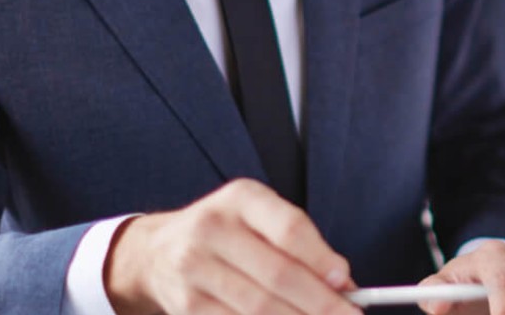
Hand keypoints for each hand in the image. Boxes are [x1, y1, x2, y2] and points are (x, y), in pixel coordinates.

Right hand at [104, 178, 361, 314]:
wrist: (157, 253)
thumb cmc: (226, 233)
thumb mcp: (259, 218)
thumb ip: (302, 244)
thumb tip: (344, 285)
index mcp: (241, 199)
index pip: (289, 229)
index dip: (322, 260)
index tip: (346, 283)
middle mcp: (212, 230)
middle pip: (278, 275)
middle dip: (321, 303)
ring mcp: (195, 270)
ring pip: (259, 308)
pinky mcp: (188, 307)